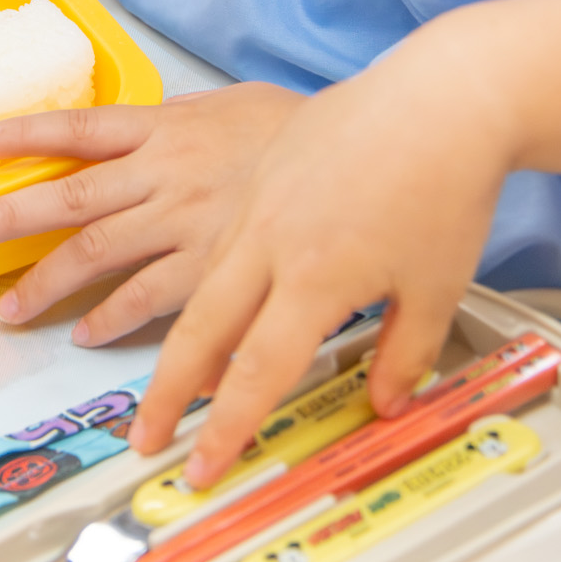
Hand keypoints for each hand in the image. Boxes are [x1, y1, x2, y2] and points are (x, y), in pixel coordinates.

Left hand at [0, 84, 304, 346]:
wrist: (367, 150)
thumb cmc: (308, 129)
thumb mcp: (238, 106)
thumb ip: (189, 120)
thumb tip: (159, 121)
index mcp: (166, 126)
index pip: (78, 126)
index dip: (24, 134)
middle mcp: (163, 172)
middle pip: (68, 196)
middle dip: (8, 218)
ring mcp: (184, 222)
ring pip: (96, 253)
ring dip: (46, 284)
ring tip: (9, 309)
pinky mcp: (211, 265)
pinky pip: (148, 297)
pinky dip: (113, 318)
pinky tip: (88, 336)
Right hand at [126, 59, 509, 486]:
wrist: (441, 95)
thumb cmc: (445, 184)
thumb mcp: (436, 287)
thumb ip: (404, 354)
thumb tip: (386, 404)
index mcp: (314, 278)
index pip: (258, 373)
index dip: (227, 427)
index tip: (204, 466)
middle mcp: (269, 241)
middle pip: (200, 330)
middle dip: (165, 391)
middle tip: (144, 433)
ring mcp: (253, 201)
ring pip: (186, 275)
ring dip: (148, 320)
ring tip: (115, 351)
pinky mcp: (255, 172)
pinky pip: (198, 228)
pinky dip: (176, 264)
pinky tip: (169, 281)